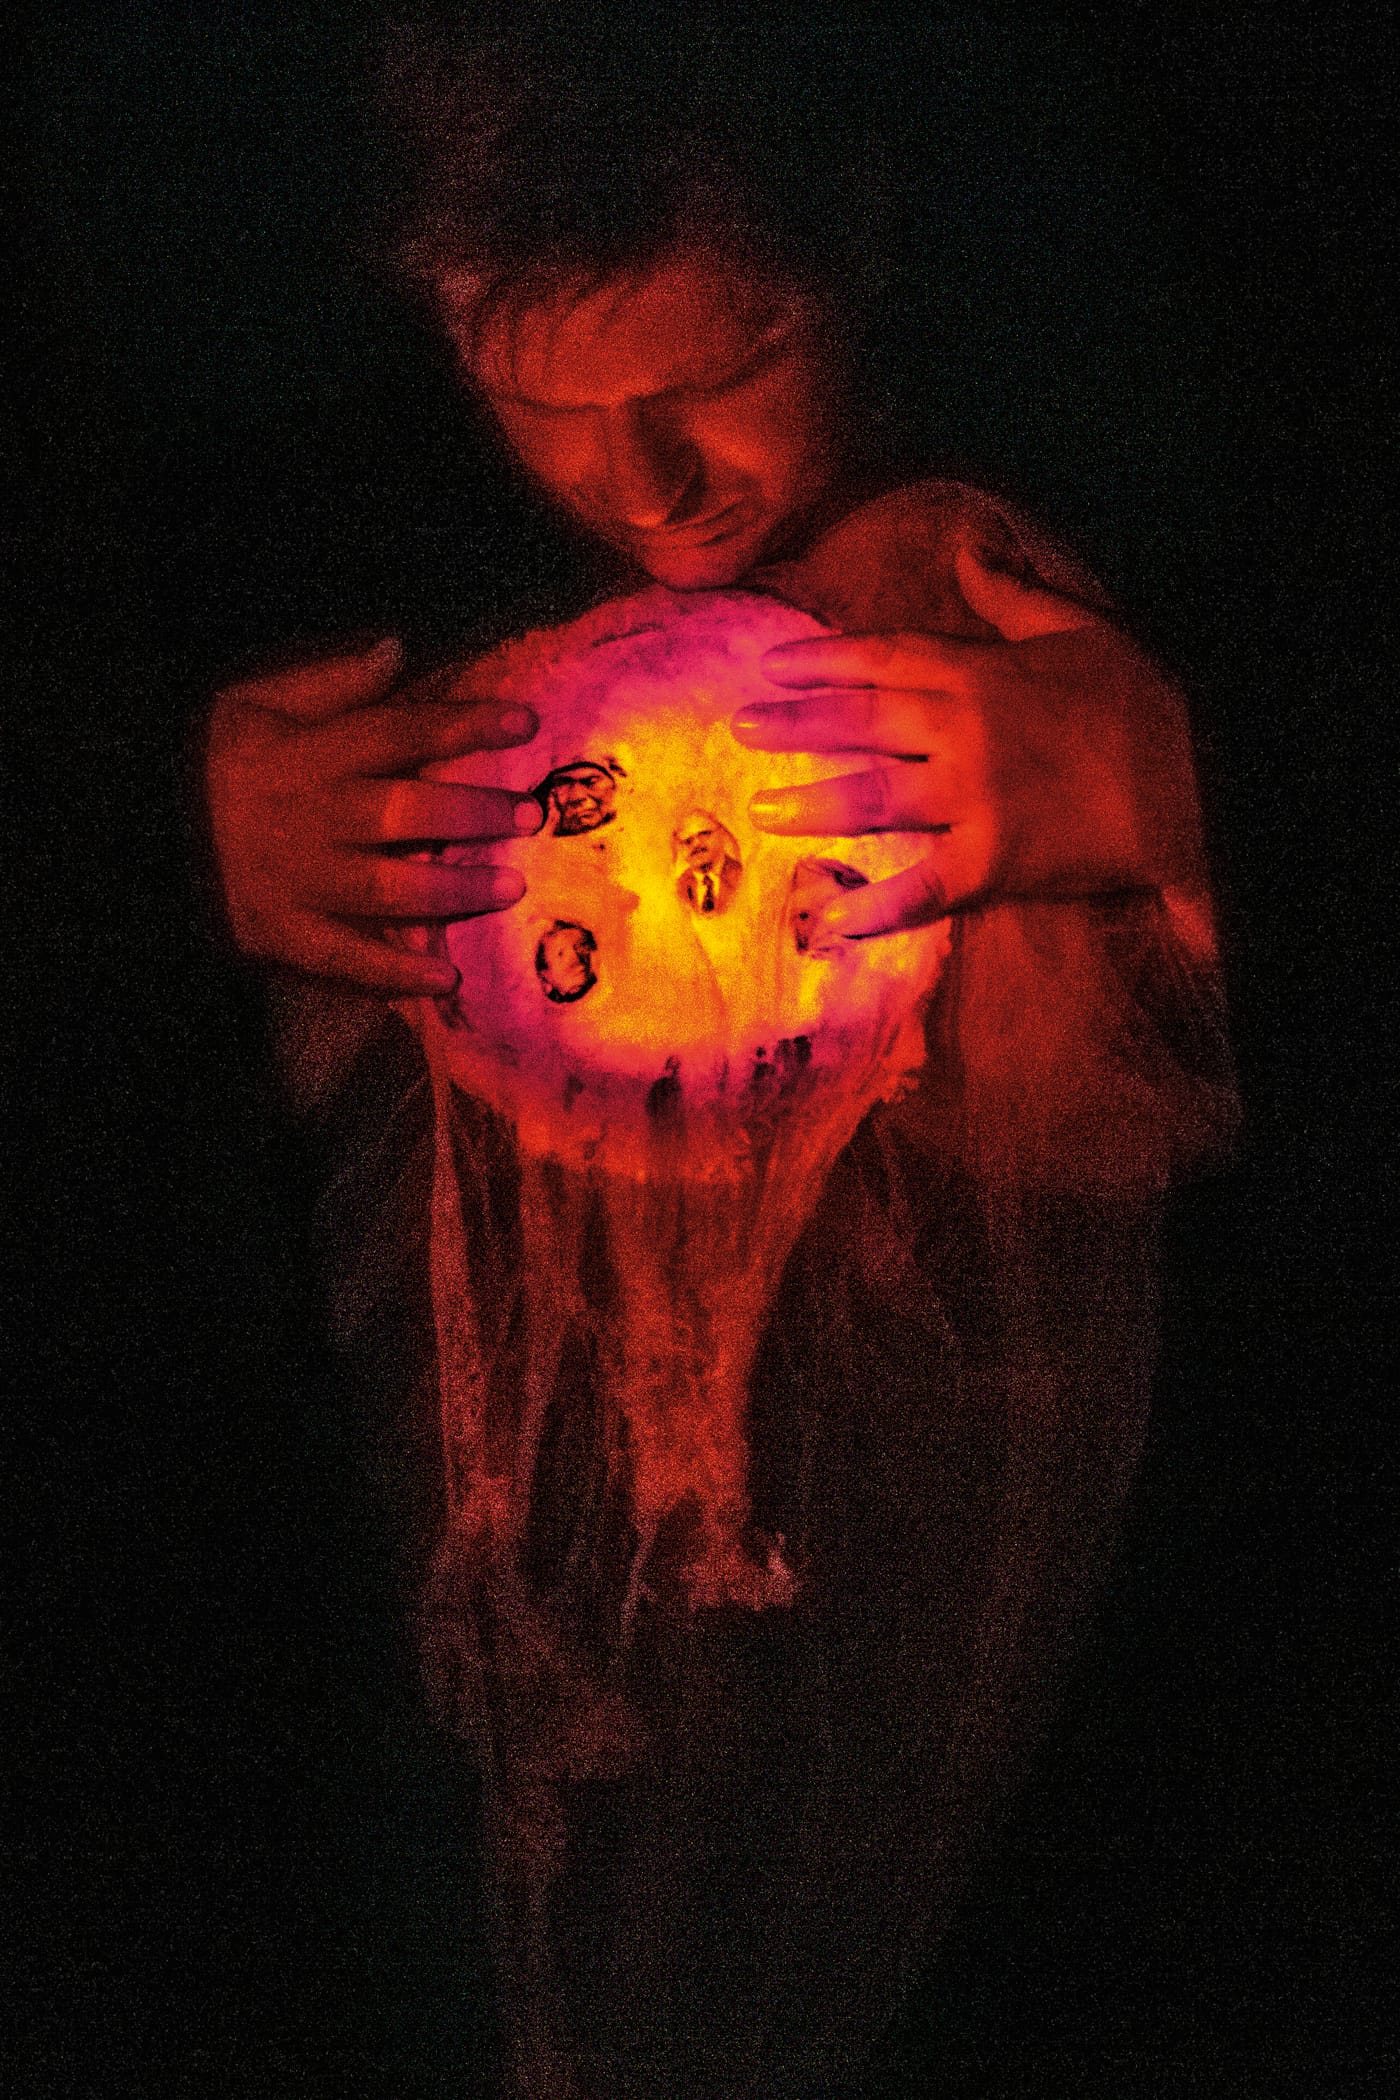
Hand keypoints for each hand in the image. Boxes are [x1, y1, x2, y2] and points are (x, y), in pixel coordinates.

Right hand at [205, 637, 542, 996]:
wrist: (136, 835)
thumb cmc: (209, 764)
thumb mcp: (253, 704)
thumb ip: (328, 682)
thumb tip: (397, 649)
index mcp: (307, 755)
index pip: (397, 731)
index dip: (463, 724)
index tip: (525, 723)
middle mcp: (311, 818)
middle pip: (403, 810)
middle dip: (471, 811)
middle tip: (529, 813)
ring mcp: (299, 882)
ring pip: (386, 888)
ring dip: (451, 890)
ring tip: (510, 888)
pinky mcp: (283, 934)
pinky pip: (345, 959)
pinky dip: (395, 974)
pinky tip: (446, 978)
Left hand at [733, 546, 1200, 940]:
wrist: (1194, 785)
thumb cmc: (1139, 704)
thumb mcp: (1078, 628)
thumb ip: (1012, 594)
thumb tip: (970, 550)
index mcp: (979, 672)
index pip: (880, 659)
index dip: (819, 661)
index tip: (770, 665)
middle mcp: (962, 732)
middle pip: (858, 725)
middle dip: (793, 727)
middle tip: (740, 729)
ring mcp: (972, 800)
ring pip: (872, 801)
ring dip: (812, 807)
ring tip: (762, 811)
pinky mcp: (991, 863)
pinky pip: (918, 888)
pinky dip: (872, 908)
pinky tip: (828, 922)